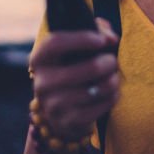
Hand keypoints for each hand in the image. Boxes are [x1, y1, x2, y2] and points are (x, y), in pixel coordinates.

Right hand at [30, 19, 119, 141]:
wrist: (61, 110)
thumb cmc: (73, 67)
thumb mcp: (78, 46)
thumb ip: (96, 32)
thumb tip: (110, 39)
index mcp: (40, 59)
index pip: (56, 43)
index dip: (82, 39)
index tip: (101, 40)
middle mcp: (42, 83)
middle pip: (89, 68)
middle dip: (109, 63)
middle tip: (113, 61)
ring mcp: (54, 105)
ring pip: (97, 89)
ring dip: (113, 81)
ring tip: (113, 77)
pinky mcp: (68, 122)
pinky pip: (100, 107)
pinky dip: (112, 97)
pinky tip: (112, 92)